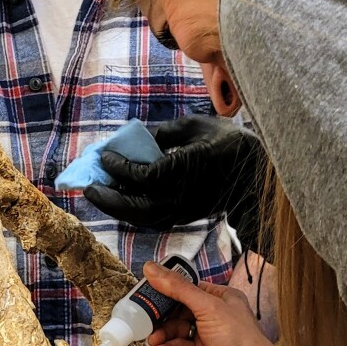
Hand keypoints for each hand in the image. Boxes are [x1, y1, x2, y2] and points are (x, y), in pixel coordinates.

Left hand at [83, 115, 266, 251]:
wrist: (258, 173)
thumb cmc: (228, 143)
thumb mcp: (196, 126)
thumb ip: (164, 134)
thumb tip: (138, 140)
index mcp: (187, 169)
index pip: (144, 176)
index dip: (120, 168)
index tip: (105, 156)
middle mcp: (184, 195)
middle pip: (137, 207)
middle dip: (109, 198)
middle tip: (88, 188)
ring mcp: (185, 210)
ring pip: (143, 218)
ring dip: (117, 208)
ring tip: (99, 194)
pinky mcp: (186, 217)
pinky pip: (152, 219)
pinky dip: (132, 212)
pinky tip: (120, 199)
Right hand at [145, 261, 304, 345]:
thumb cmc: (239, 340)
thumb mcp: (207, 307)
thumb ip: (178, 288)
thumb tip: (151, 268)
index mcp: (221, 297)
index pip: (187, 288)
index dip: (166, 290)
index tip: (145, 292)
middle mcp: (214, 315)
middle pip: (179, 310)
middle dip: (161, 316)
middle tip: (143, 318)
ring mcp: (207, 337)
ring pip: (177, 330)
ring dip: (162, 334)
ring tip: (152, 340)